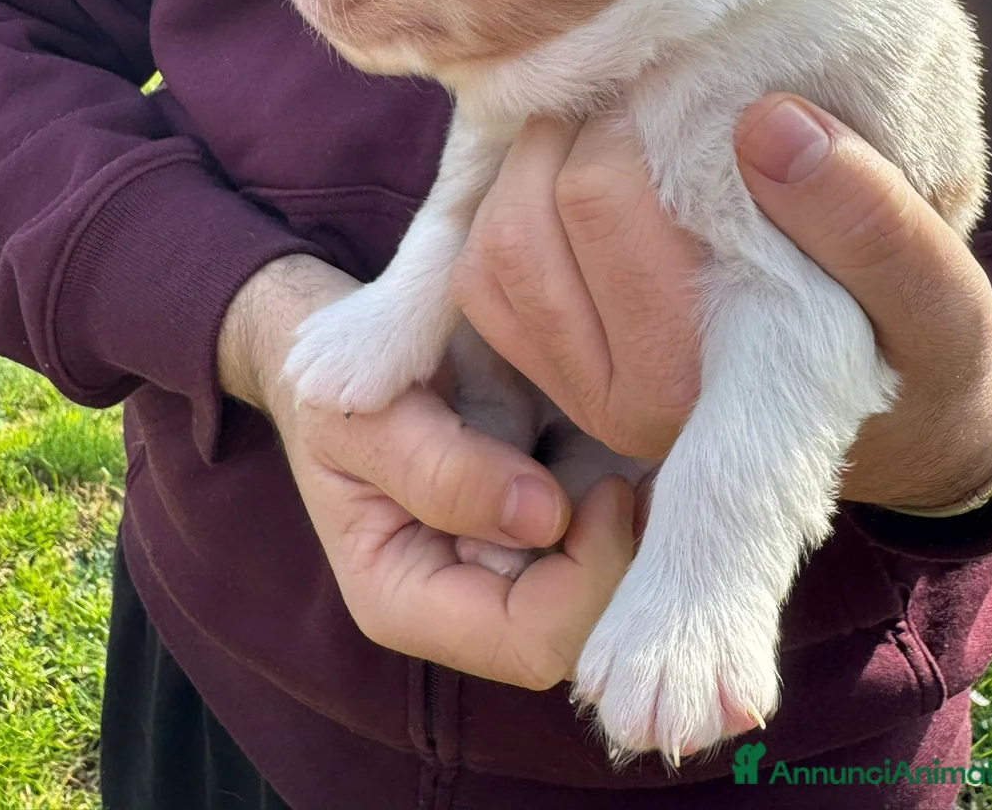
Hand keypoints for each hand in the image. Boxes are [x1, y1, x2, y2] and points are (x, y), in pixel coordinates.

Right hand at [217, 254, 634, 686]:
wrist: (346, 350)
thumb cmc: (339, 388)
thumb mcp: (360, 418)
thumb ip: (439, 469)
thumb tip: (544, 518)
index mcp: (409, 600)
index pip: (530, 641)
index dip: (585, 578)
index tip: (607, 488)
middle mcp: (469, 600)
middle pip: (586, 629)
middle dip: (626, 557)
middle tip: (645, 471)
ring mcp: (512, 563)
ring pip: (613, 586)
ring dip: (641, 527)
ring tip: (652, 452)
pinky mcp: (545, 519)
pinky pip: (615, 532)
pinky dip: (640, 493)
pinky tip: (643, 443)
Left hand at [453, 102, 991, 511]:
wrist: (876, 403)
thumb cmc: (904, 336)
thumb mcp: (930, 286)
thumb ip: (870, 216)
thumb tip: (764, 122)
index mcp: (710, 388)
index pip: (602, 201)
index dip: (640, 121)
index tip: (710, 99)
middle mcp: (622, 405)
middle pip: (532, 214)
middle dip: (587, 132)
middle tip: (663, 102)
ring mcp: (572, 391)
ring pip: (494, 238)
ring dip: (544, 161)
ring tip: (623, 132)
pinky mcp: (544, 369)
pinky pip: (480, 266)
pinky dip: (515, 202)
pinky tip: (586, 176)